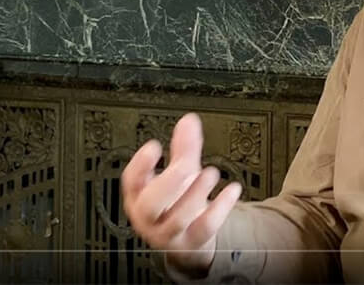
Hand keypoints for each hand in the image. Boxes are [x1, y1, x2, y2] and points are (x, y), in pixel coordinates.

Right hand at [121, 113, 242, 278]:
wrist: (187, 238)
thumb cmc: (177, 202)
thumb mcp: (178, 173)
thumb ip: (183, 148)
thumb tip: (189, 121)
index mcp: (140, 195)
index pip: (131, 181)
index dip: (140, 164)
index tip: (154, 147)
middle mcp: (149, 216)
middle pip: (150, 204)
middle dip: (168, 182)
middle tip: (185, 165)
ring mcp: (169, 232)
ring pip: (178, 218)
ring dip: (196, 193)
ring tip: (211, 173)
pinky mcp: (191, 242)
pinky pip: (204, 227)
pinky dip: (220, 208)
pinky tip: (232, 190)